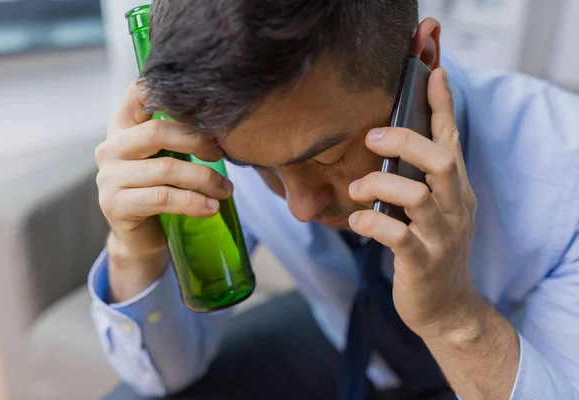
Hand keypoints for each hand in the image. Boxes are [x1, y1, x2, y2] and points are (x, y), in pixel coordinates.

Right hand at [95, 81, 232, 299]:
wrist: (141, 236)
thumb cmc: (160, 189)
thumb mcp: (167, 156)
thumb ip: (180, 135)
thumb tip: (223, 120)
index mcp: (122, 127)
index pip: (138, 93)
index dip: (169, 93)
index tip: (203, 107)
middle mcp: (110, 147)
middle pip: (157, 132)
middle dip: (197, 142)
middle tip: (221, 155)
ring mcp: (109, 177)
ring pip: (165, 169)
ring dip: (204, 179)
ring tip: (225, 190)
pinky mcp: (115, 205)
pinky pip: (162, 198)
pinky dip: (193, 203)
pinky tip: (211, 207)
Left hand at [348, 68, 480, 336]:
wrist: (447, 308)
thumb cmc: (432, 250)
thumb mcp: (435, 210)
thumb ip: (418, 180)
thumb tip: (389, 145)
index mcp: (456, 190)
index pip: (451, 140)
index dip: (443, 107)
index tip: (434, 73)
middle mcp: (455, 208)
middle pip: (438, 160)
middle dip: (404, 140)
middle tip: (370, 136)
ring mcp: (440, 236)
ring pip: (417, 196)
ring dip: (379, 185)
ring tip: (355, 190)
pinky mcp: (422, 262)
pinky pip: (396, 236)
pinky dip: (370, 223)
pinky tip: (356, 222)